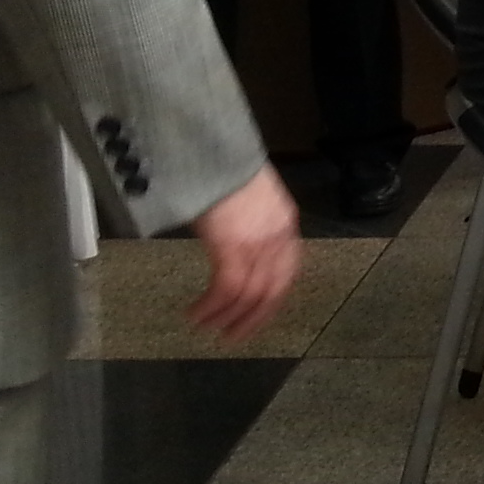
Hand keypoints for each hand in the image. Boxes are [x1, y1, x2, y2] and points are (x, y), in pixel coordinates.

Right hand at [185, 164, 300, 342]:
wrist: (211, 145)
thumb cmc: (222, 167)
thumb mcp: (251, 198)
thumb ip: (253, 223)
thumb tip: (240, 245)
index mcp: (286, 224)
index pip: (287, 274)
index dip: (272, 300)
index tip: (259, 317)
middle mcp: (277, 237)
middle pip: (271, 290)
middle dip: (252, 319)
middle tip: (233, 337)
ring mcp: (257, 242)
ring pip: (247, 294)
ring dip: (224, 316)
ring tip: (206, 328)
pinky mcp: (232, 244)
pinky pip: (226, 287)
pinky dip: (211, 306)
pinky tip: (196, 313)